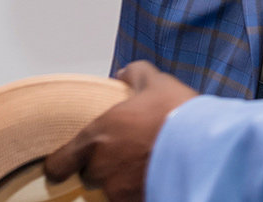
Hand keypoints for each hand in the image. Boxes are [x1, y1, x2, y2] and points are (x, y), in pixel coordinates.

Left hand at [45, 61, 198, 201]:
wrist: (204, 146)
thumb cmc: (177, 113)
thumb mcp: (156, 83)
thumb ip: (134, 74)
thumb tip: (123, 73)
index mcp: (96, 136)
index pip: (58, 163)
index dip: (62, 164)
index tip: (67, 162)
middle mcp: (100, 167)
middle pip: (89, 175)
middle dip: (103, 167)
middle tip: (125, 154)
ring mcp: (117, 190)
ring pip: (111, 189)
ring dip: (122, 179)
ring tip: (146, 164)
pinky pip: (130, 197)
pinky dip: (139, 188)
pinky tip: (156, 174)